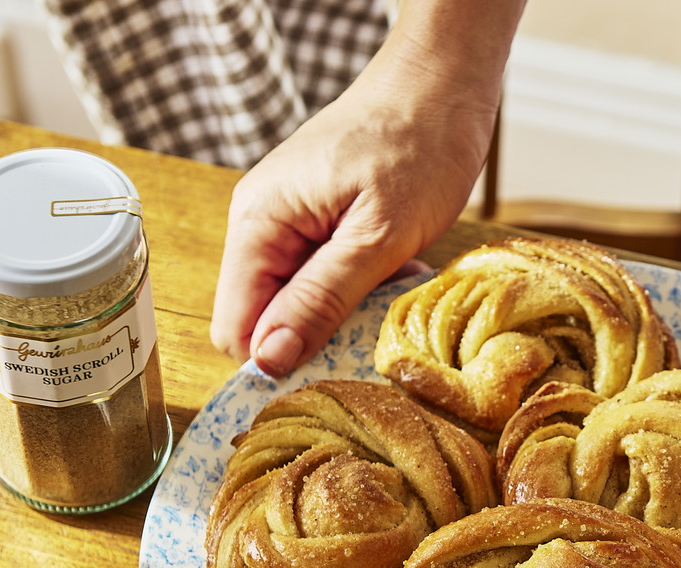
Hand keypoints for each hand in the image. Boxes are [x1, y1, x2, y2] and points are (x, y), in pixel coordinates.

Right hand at [209, 57, 496, 375]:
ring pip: (306, 304)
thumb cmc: (417, 144)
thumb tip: (268, 360)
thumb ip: (320, 299)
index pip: (235, 328)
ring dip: (351, 311)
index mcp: (258, 223)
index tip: (331, 369)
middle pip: (270, 320)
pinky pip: (331, 280)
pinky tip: (400, 269)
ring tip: (395, 284)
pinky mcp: (325, 224)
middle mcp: (264, 225)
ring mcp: (294, 224)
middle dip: (321, 334)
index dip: (276, 360)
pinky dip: (366, 287)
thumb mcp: (376, 235)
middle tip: (375, 319)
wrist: (445, 83)